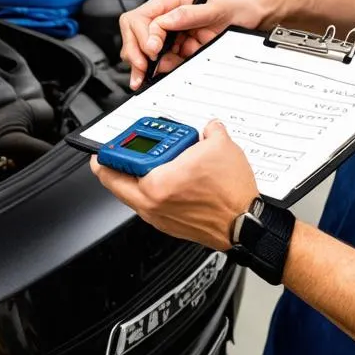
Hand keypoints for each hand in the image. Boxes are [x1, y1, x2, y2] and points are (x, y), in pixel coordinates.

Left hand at [90, 120, 258, 250]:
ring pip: (132, 196)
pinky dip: (151, 190)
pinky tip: (168, 178)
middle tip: (124, 150)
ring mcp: (159, 218)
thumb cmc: (231, 195)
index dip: (108, 152)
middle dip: (117, 165)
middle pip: (115, 185)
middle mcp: (151, 205)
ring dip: (134, 178)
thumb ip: (210, 130)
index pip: (112, 169)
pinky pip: (149, 205)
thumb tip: (209, 129)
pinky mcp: (170, 225)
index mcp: (155, 184)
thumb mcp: (220, 147)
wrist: (246, 224)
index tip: (109, 144)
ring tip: (149, 160)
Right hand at [119, 0, 274, 88]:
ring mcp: (172, 29)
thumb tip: (166, 21)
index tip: (153, 50)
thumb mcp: (215, 8)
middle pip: (136, 31)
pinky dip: (161, 68)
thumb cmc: (235, 5)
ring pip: (145, 47)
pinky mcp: (178, 44)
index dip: (144, 35)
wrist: (251, 16)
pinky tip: (163, 72)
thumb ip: (189, 14)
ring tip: (147, 76)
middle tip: (141, 70)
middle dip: (135, 51)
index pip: (143, 16)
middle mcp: (168, 13)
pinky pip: (162, 58)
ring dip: (146, 63)